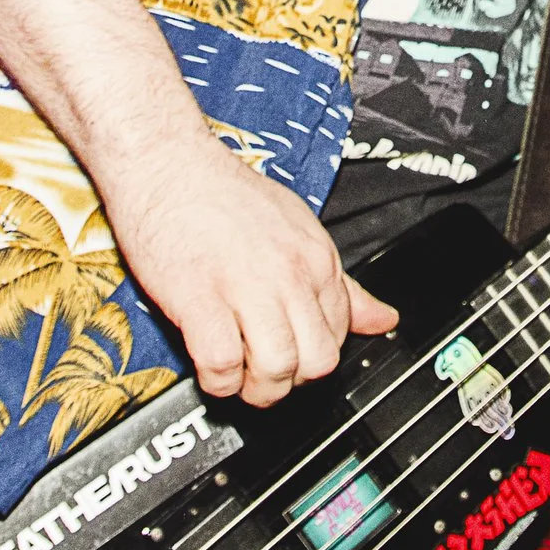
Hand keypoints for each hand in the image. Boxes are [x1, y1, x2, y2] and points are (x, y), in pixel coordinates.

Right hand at [99, 132, 398, 405]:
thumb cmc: (220, 194)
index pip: (342, 333)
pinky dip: (218, 380)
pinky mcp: (200, 298)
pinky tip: (210, 366)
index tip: (289, 352)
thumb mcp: (296, 228)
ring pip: (279, 369)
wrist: (165, 161)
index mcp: (316, 257)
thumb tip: (383, 319)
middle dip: (293, 381)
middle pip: (318, 362)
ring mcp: (246, 286)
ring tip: (239, 374)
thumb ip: (340, 282)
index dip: (313, 355)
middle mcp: (289, 273)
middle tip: (265, 372)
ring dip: (257, 387)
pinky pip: (223, 364)